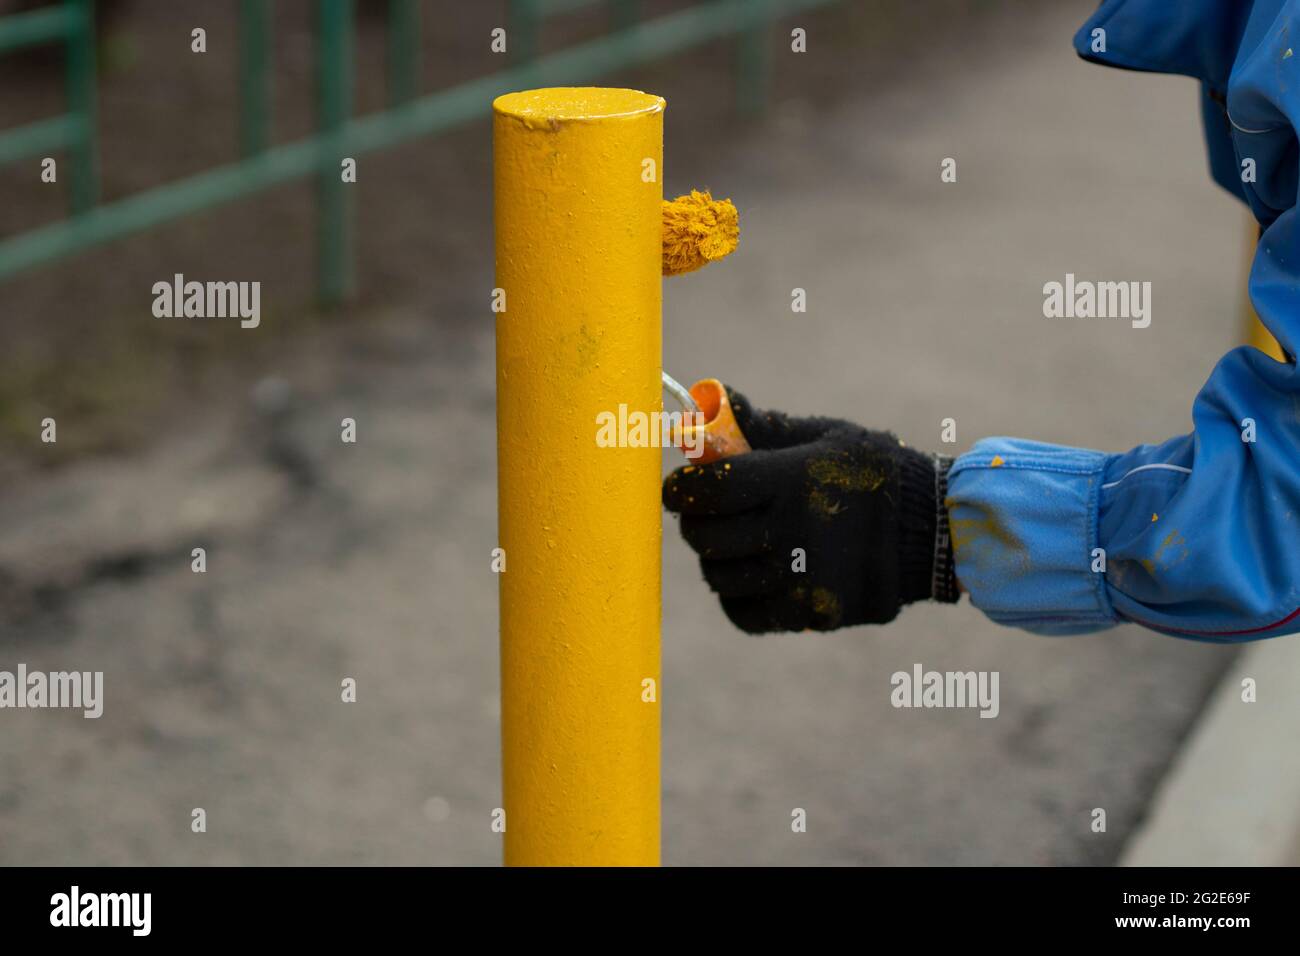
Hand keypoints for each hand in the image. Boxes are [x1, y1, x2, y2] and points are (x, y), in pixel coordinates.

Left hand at [662, 386, 955, 632]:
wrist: (936, 531)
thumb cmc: (874, 474)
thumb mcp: (826, 437)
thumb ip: (764, 427)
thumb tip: (714, 398)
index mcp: (793, 480)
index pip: (710, 490)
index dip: (681, 489)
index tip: (676, 488)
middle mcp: (794, 531)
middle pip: (707, 537)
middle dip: (694, 523)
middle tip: (702, 514)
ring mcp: (802, 578)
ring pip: (721, 577)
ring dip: (715, 559)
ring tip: (731, 543)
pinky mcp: (812, 614)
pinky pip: (745, 613)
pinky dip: (736, 596)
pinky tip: (750, 576)